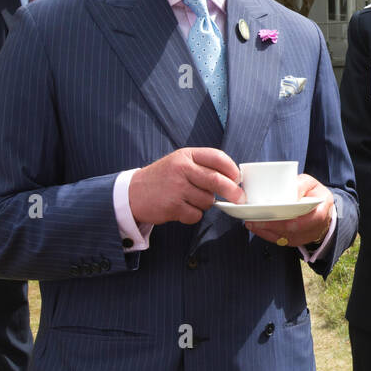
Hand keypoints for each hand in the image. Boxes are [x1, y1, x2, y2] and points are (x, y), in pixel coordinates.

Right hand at [128, 147, 242, 225]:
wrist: (131, 194)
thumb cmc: (162, 178)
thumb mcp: (179, 161)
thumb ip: (202, 165)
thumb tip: (233, 178)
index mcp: (186, 155)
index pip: (217, 157)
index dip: (232, 169)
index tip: (237, 178)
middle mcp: (181, 169)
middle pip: (217, 180)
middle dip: (232, 191)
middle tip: (239, 197)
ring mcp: (176, 188)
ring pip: (208, 200)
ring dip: (205, 204)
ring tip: (189, 199)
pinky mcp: (172, 206)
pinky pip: (196, 214)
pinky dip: (193, 215)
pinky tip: (181, 208)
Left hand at [245, 173, 334, 247]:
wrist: (321, 210)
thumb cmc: (314, 194)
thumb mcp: (311, 184)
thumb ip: (300, 184)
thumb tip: (290, 192)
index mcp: (320, 212)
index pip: (305, 220)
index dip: (287, 220)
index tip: (271, 213)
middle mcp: (313, 229)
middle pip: (290, 230)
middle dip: (270, 225)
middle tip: (253, 219)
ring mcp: (304, 237)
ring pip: (282, 237)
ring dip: (265, 230)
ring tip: (251, 222)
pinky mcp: (295, 241)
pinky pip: (279, 240)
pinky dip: (266, 234)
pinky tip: (256, 227)